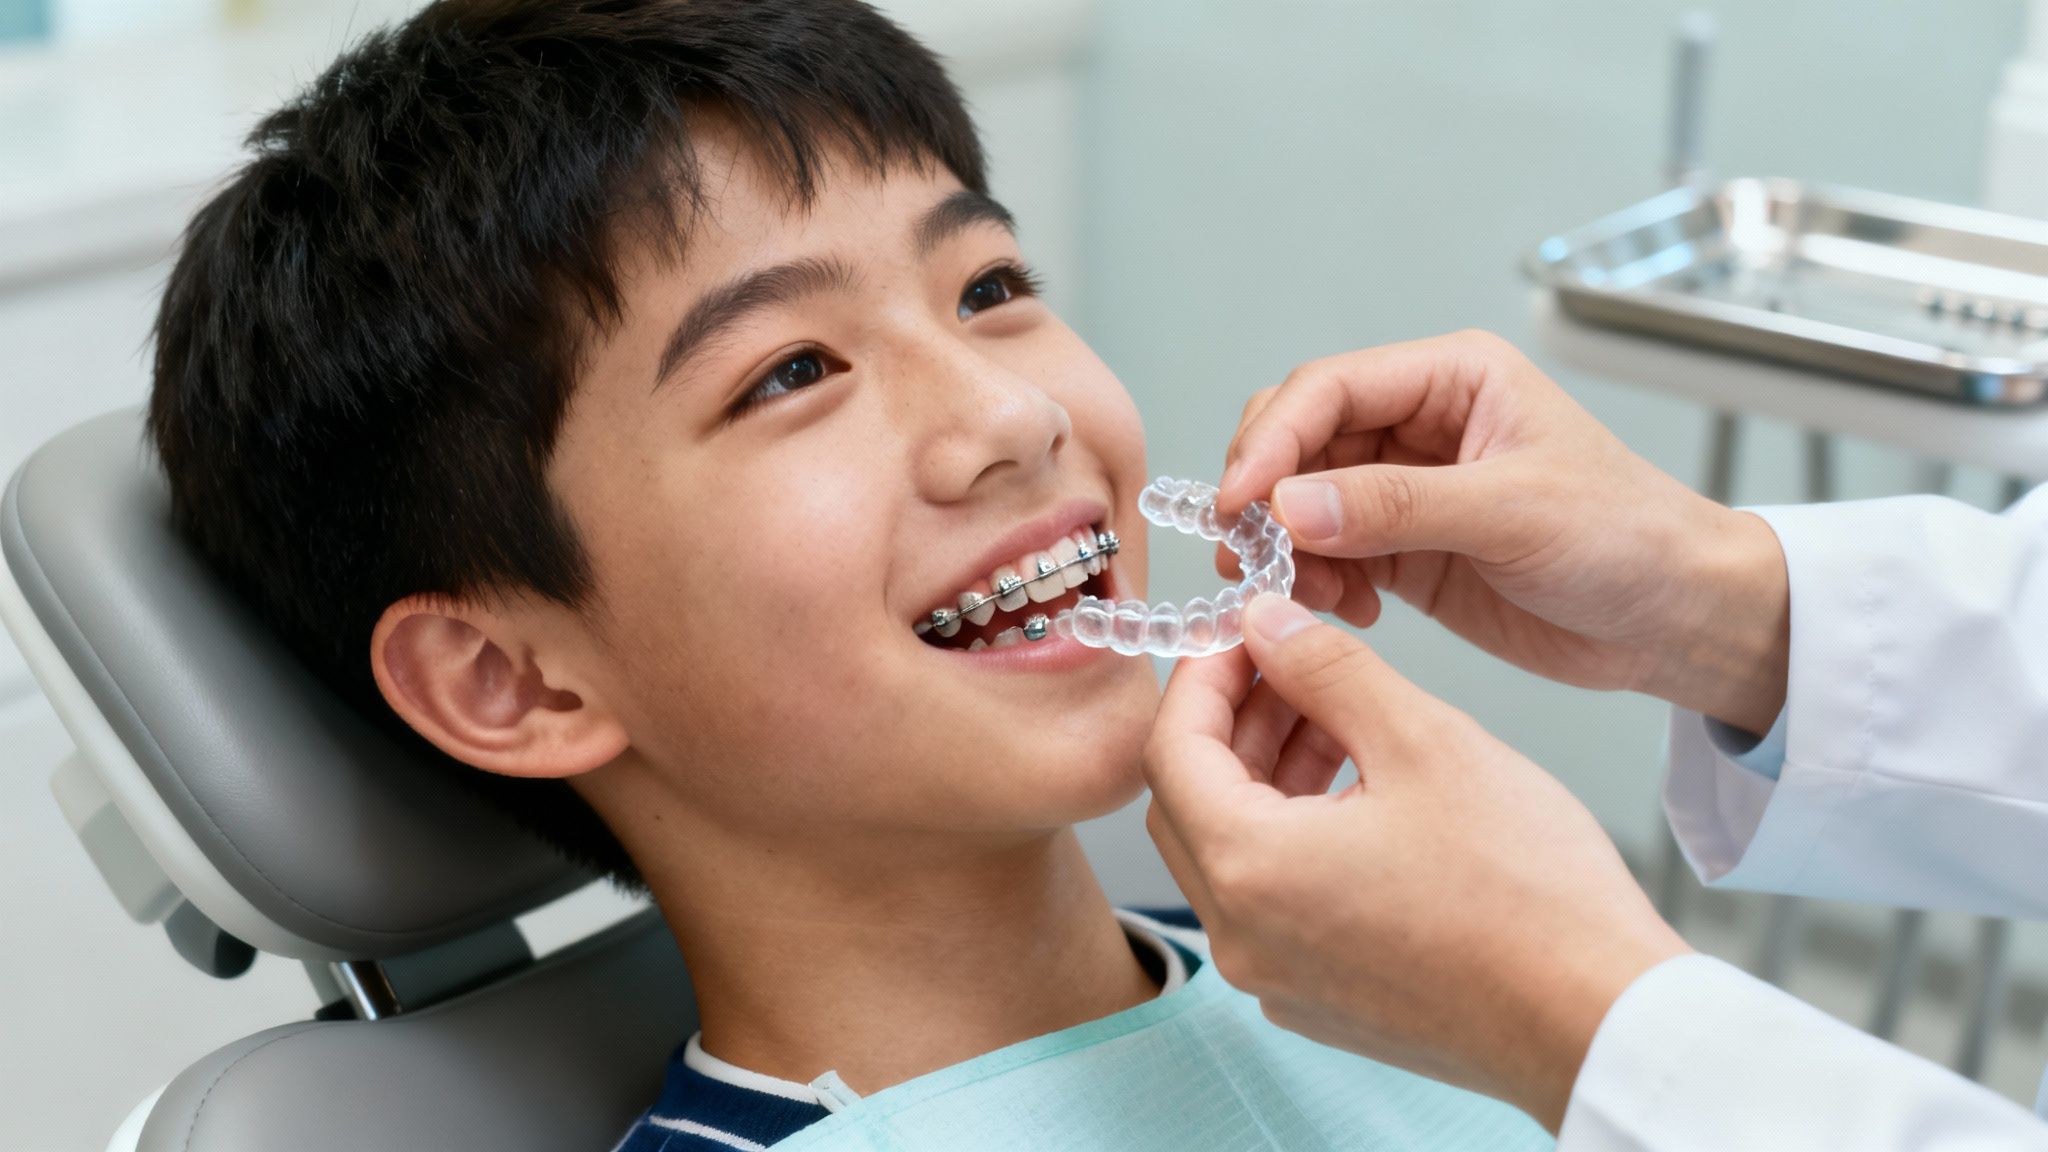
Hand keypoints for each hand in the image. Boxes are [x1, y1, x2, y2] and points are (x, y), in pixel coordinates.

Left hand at [1144, 595, 1689, 1131]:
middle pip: (1190, 803)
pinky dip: (1294, 834)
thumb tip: (1265, 623)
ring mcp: (1277, 978)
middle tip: (1288, 665)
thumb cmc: (1528, 890)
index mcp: (1249, 870)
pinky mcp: (1320, 999)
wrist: (1599, 1020)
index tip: (1245, 633)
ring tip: (1335, 716)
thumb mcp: (1423, 741)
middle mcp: (1242, 938)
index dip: (1203, 677)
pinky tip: (1357, 789)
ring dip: (1266, 775)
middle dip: (1232, 722)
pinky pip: (1273, 901)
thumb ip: (1326, 669)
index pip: (1170, 750)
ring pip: (1233, 851)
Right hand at [1216, 330, 1787, 734]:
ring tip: (1299, 593)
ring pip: (1301, 501)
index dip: (1273, 440)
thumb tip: (1289, 507)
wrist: (1677, 617)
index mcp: (1452, 378)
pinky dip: (1316, 582)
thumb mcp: (1514, 513)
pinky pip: (1327, 555)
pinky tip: (1347, 611)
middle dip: (1265, 492)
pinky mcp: (1404, 550)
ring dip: (1284, 546)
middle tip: (1246, 551)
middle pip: (1300, 439)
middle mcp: (1420, 423)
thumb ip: (1397, 506)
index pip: (1329, 388)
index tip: (1241, 501)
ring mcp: (1406, 489)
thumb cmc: (1628, 538)